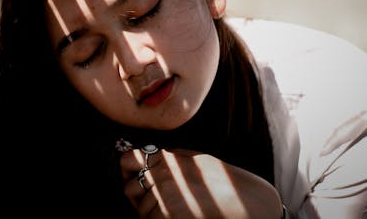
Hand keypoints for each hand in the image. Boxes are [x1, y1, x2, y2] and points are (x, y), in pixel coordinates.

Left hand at [120, 147, 281, 218]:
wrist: (245, 200)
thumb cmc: (223, 181)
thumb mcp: (193, 159)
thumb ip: (169, 159)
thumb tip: (147, 161)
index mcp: (167, 157)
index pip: (127, 160)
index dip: (125, 171)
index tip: (130, 178)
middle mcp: (162, 173)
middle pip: (129, 188)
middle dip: (136, 198)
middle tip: (152, 203)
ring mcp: (164, 193)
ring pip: (140, 210)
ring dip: (150, 215)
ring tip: (172, 212)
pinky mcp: (168, 212)